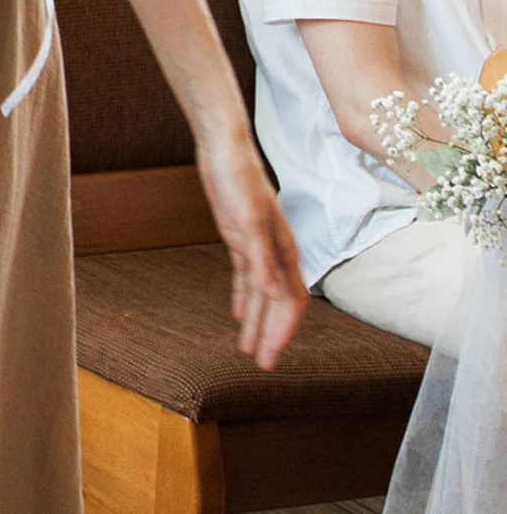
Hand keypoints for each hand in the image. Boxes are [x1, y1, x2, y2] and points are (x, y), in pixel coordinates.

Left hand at [197, 129, 307, 366]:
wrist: (223, 149)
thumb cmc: (239, 180)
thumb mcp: (248, 220)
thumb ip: (263, 258)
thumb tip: (276, 296)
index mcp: (283, 251)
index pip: (290, 301)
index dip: (283, 329)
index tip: (273, 354)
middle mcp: (274, 253)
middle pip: (276, 303)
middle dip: (270, 333)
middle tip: (262, 363)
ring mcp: (257, 246)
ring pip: (259, 294)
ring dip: (255, 321)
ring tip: (248, 348)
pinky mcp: (240, 238)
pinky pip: (245, 277)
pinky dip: (243, 298)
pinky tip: (238, 314)